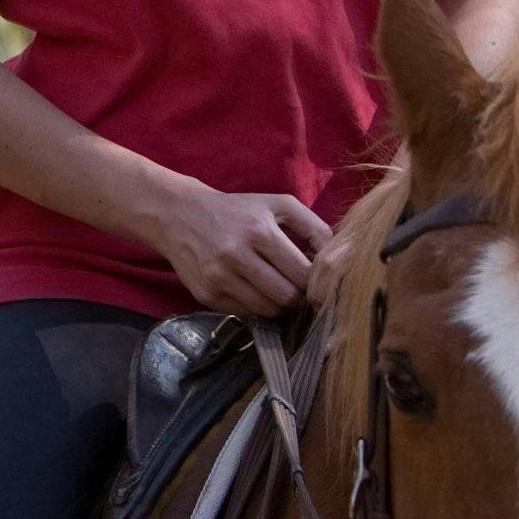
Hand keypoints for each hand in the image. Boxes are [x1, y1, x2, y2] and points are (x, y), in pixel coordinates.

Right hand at [142, 179, 330, 316]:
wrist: (179, 216)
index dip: (314, 282)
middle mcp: (237, 256)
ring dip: (278, 304)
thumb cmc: (237, 210)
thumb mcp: (276, 204)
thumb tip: (339, 257)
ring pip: (267, 310)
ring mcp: (219, 278)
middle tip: (296, 287)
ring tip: (276, 289)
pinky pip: (245, 313)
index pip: (302, 273)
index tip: (314, 279)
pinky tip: (252, 290)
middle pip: (287, 296)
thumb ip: (313, 225)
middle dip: (297, 295)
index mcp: (259, 231)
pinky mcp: (206, 295)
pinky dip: (254, 306)